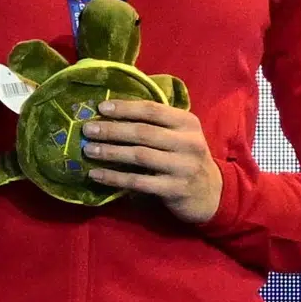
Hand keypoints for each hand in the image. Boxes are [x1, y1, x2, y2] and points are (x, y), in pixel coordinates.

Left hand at [83, 100, 223, 224]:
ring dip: (110, 152)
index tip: (100, 108)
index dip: (125, 108)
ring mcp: (183, 166)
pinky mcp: (175, 189)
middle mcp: (188, 142)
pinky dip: (115, 178)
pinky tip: (97, 175)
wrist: (212, 194)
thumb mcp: (180, 135)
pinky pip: (138, 181)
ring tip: (88, 150)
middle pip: (143, 132)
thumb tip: (112, 113)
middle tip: (88, 129)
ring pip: (139, 156)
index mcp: (187, 122)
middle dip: (112, 130)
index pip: (152, 110)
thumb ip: (156, 124)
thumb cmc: (186, 158)